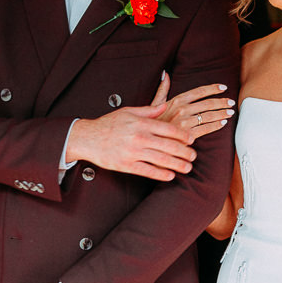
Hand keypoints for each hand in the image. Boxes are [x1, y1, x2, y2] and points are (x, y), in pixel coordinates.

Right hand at [66, 101, 197, 180]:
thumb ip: (149, 110)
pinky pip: (148, 171)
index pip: (168, 129)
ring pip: (161, 160)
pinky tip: (171, 176)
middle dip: (185, 152)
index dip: (183, 135)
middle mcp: (139, 137)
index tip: (191, 139)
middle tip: (193, 156)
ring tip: (188, 168)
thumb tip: (166, 106)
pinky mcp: (126, 165)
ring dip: (178, 165)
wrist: (87, 138)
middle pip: (169, 145)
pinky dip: (161, 174)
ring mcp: (133, 152)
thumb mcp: (128, 111)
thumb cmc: (108, 124)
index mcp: (141, 123)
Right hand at [150, 71, 233, 143]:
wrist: (149, 142)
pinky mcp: (188, 135)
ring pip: (209, 116)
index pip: (199, 91)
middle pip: (208, 103)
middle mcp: (182, 110)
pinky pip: (207, 128)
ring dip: (222, 113)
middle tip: (231, 102)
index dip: (213, 88)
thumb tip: (166, 74)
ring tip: (230, 112)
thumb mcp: (155, 104)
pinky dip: (217, 125)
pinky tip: (223, 123)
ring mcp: (185, 123)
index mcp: (176, 100)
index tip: (223, 88)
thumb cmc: (153, 123)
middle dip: (222, 102)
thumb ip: (162, 89)